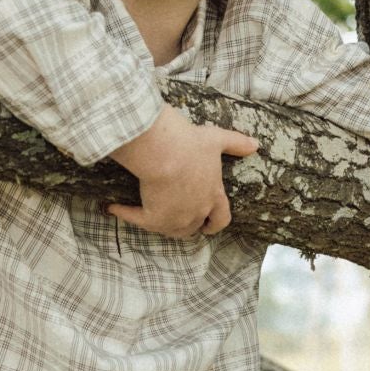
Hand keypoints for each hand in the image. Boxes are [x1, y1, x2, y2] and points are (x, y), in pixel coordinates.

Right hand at [107, 105, 258, 237]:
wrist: (166, 153)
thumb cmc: (191, 144)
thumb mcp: (217, 139)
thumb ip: (236, 143)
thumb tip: (255, 145)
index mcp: (214, 195)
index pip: (221, 218)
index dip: (215, 223)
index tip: (209, 226)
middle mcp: (197, 211)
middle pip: (194, 228)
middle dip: (188, 226)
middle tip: (177, 221)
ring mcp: (175, 218)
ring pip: (170, 230)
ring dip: (160, 224)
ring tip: (148, 216)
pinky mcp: (153, 218)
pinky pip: (137, 220)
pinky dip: (126, 214)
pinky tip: (113, 207)